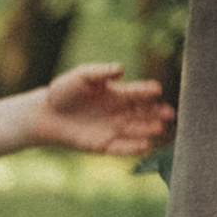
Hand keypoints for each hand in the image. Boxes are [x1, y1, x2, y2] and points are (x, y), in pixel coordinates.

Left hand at [27, 59, 175, 157]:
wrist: (46, 114)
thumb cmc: (65, 90)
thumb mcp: (82, 76)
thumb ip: (101, 72)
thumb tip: (121, 69)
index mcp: (118, 94)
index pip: (137, 93)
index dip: (147, 91)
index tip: (157, 89)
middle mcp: (120, 112)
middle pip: (144, 113)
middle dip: (157, 113)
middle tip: (169, 113)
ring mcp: (114, 129)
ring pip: (137, 130)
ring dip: (149, 130)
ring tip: (160, 128)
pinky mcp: (104, 145)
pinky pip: (122, 148)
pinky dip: (133, 148)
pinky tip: (145, 145)